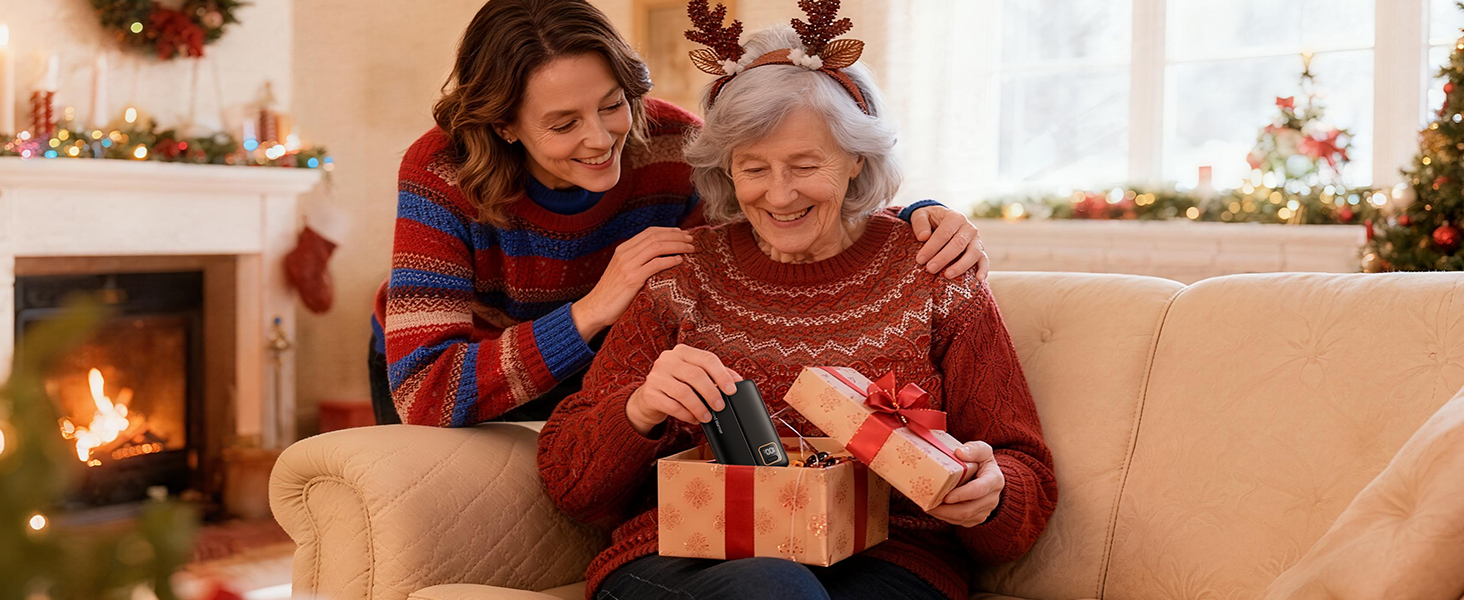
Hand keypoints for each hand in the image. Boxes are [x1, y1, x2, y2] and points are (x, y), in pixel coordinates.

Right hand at [572, 227, 694, 340]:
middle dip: (677, 236)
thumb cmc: (612, 294)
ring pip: (657, 247)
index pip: (649, 232)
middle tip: (692, 239)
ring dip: (677, 246)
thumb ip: (637, 262)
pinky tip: (680, 261)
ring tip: (691, 249)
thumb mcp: (623, 272)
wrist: (595, 309)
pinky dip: (669, 261)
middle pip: (656, 237)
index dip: (668, 230)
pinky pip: (655, 265)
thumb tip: (659, 258)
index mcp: (623, 249)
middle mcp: (625, 253)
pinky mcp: (632, 279)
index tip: (682, 233)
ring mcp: (628, 265)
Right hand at [625, 344, 741, 435]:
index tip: (732, 390)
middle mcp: (668, 360)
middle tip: (720, 406)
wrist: (650, 397)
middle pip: (695, 375)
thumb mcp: (694, 374)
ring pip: (683, 392)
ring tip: (707, 416)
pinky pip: (672, 406)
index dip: (722, 375)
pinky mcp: (650, 393)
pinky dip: (686, 414)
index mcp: (682, 351)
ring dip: (699, 407)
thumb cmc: (677, 383)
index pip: (707, 359)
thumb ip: (715, 374)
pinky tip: (693, 418)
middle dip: (711, 393)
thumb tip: (738, 382)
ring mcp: (656, 376)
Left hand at [910, 205, 988, 280]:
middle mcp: (968, 228)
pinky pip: (984, 260)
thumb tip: (923, 237)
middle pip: (958, 244)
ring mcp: (976, 240)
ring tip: (947, 275)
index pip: (944, 233)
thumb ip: (920, 222)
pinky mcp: (980, 251)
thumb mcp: (921, 214)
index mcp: (954, 218)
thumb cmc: (930, 219)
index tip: (920, 259)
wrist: (942, 220)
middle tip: (930, 269)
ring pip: (973, 253)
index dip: (932, 247)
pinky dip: (983, 269)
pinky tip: (979, 279)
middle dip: (943, 258)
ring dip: (961, 266)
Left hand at [925, 441, 1003, 527]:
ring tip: (928, 507)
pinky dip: (946, 517)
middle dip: (947, 510)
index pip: (980, 489)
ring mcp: (985, 511)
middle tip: (929, 504)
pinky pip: (960, 522)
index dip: (963, 494)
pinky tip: (934, 510)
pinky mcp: (977, 518)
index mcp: (994, 480)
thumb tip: (960, 452)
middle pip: (968, 509)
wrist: (988, 476)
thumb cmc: (982, 461)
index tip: (946, 497)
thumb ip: (974, 449)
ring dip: (944, 515)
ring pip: (963, 518)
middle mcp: (992, 498)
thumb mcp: (982, 450)